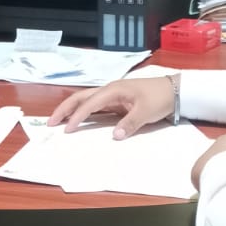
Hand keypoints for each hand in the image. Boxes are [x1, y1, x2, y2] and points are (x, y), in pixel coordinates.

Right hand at [47, 76, 176, 138]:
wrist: (174, 91)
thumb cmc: (159, 98)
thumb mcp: (146, 112)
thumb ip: (130, 123)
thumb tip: (115, 136)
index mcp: (113, 90)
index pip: (89, 104)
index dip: (77, 117)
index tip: (67, 129)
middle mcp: (109, 90)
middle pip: (81, 98)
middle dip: (64, 109)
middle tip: (50, 122)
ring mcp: (112, 95)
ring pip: (85, 100)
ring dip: (71, 109)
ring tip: (58, 121)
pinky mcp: (116, 101)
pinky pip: (95, 106)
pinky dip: (83, 112)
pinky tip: (78, 121)